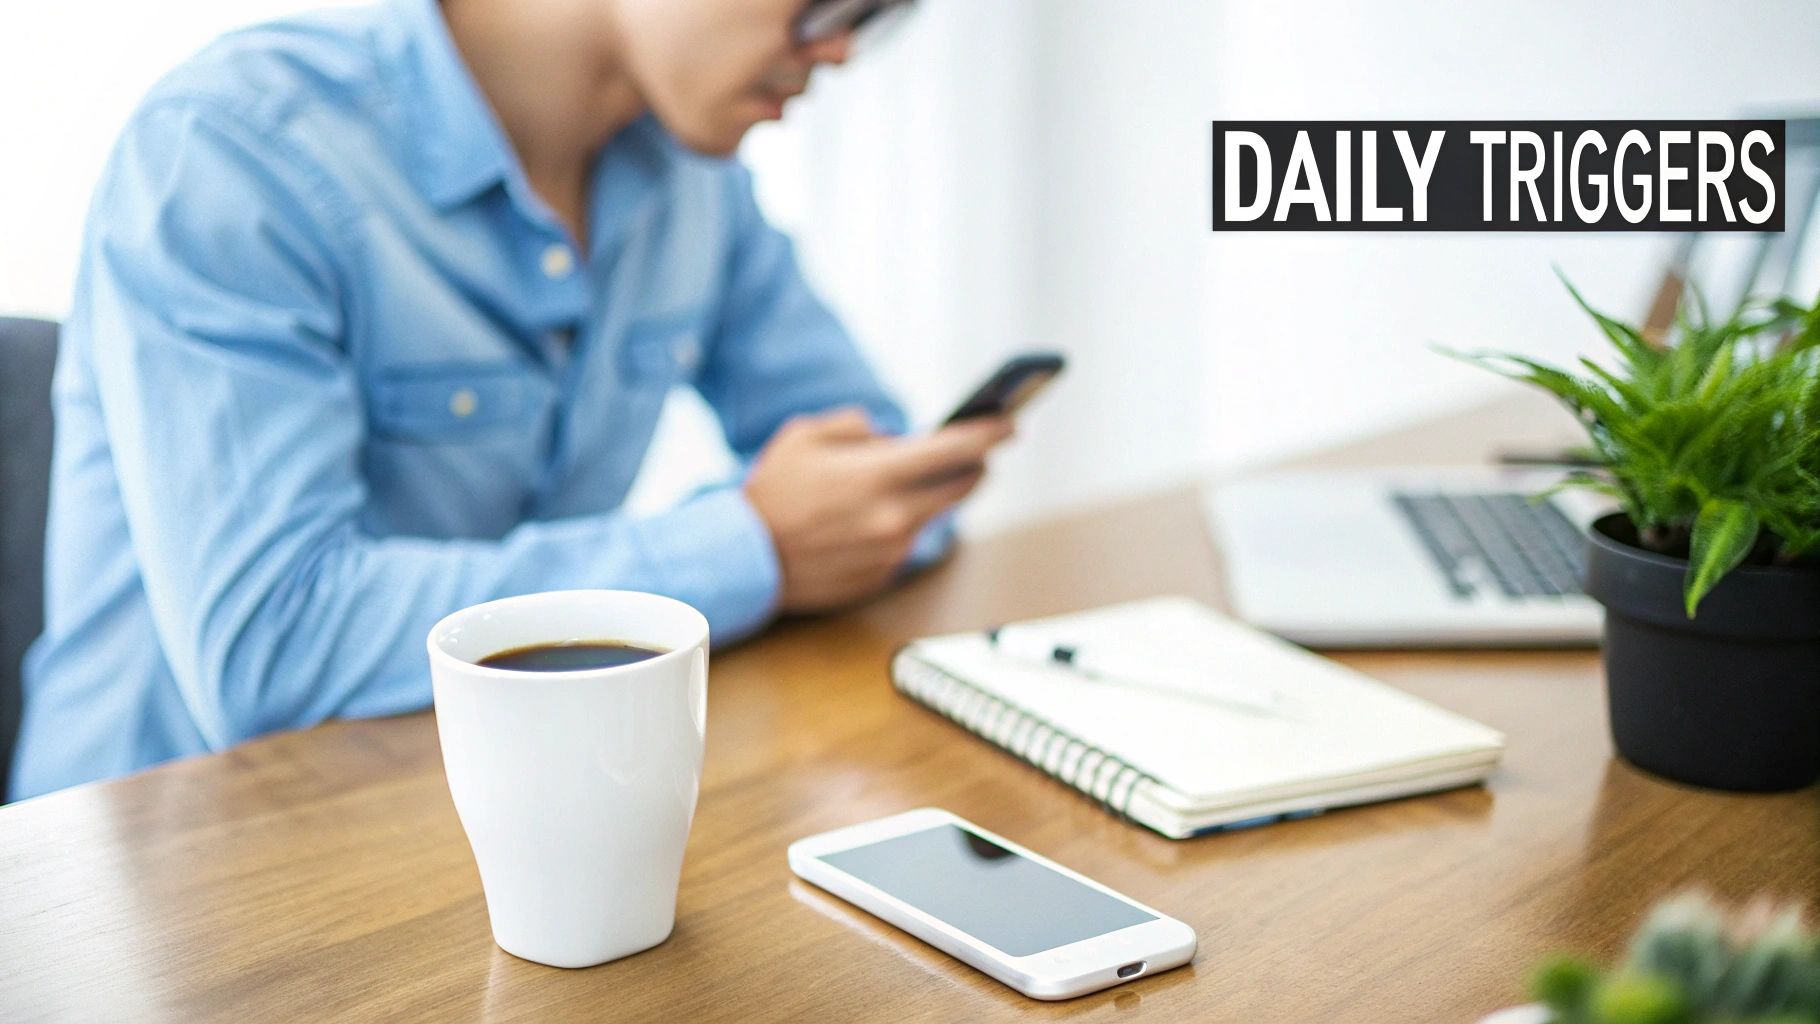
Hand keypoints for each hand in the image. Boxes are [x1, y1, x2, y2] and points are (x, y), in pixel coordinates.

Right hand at [743, 407, 1013, 613]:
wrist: (745, 558)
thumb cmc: (772, 492)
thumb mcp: (805, 435)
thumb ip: (856, 426)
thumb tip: (889, 436)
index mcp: (880, 474)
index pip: (958, 449)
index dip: (990, 434)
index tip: (1011, 426)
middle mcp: (895, 515)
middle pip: (963, 488)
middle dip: (974, 467)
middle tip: (974, 454)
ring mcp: (892, 551)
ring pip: (932, 517)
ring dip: (928, 498)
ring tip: (903, 483)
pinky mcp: (882, 576)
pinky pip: (904, 544)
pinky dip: (898, 527)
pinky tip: (867, 520)